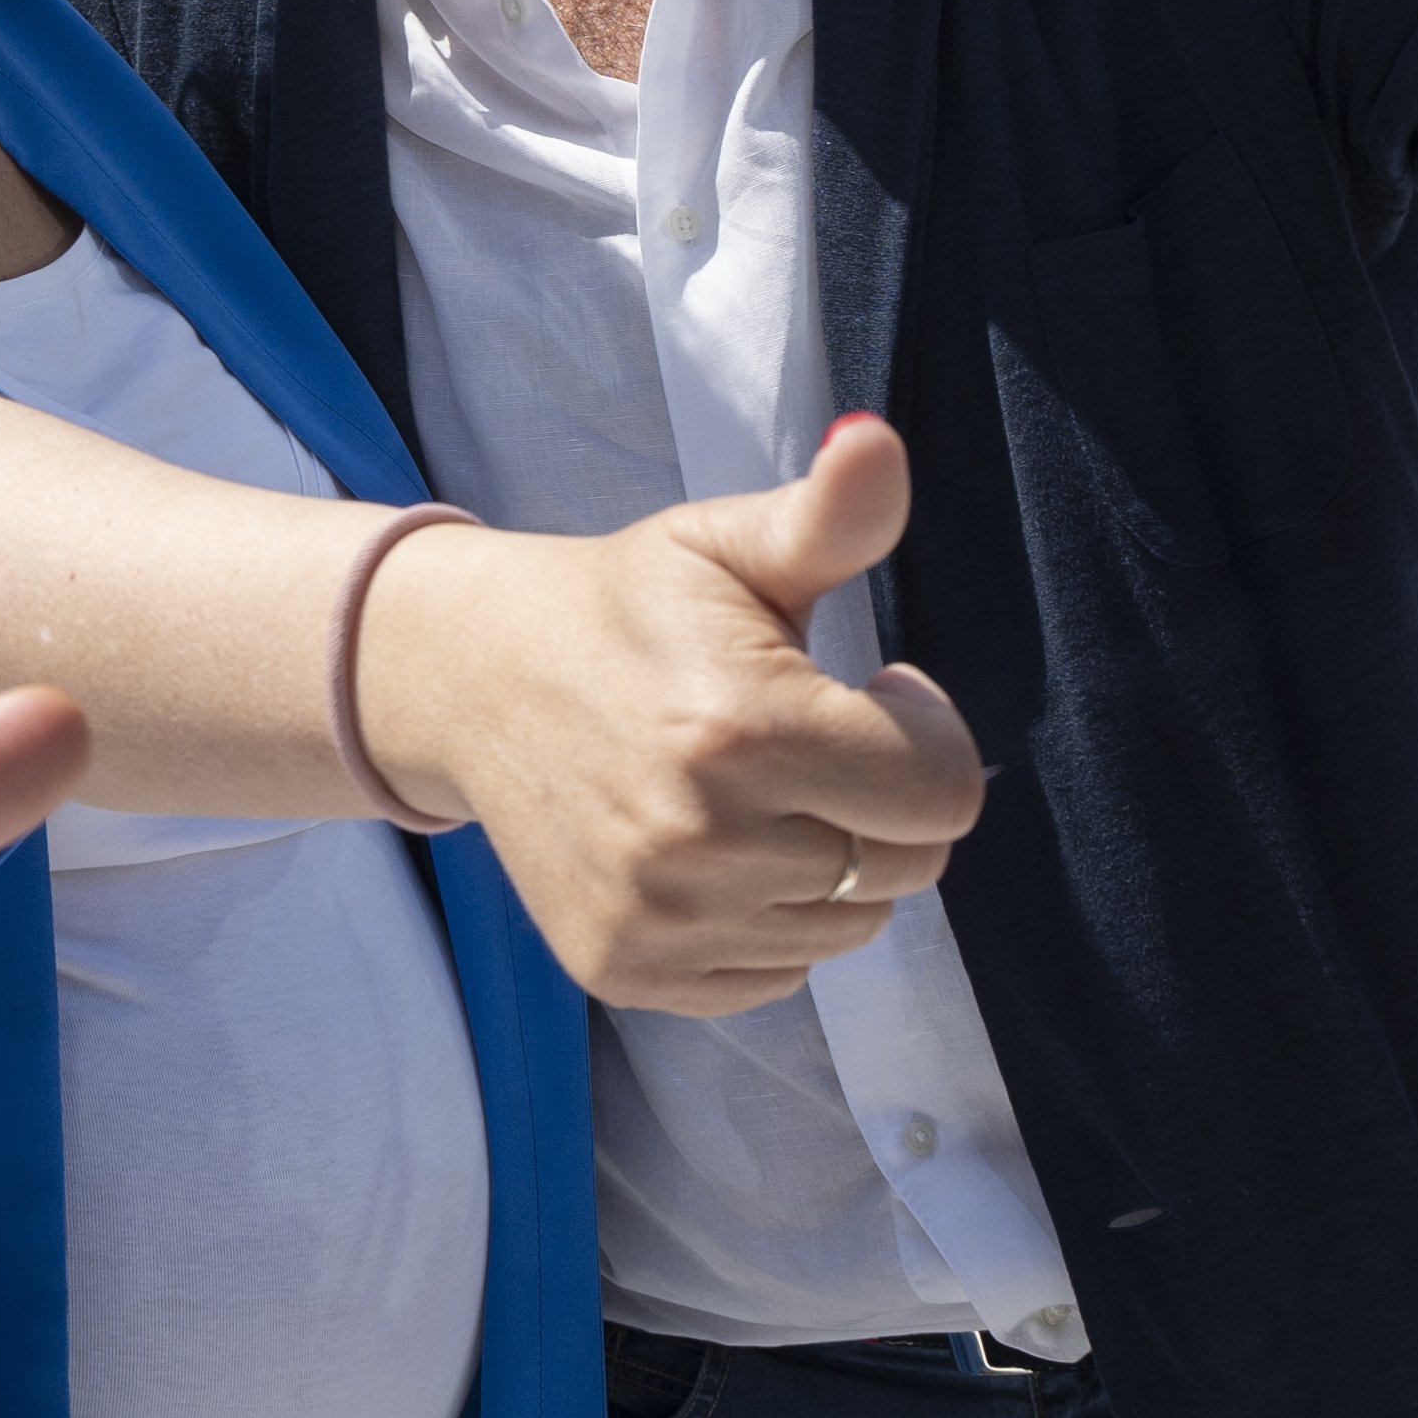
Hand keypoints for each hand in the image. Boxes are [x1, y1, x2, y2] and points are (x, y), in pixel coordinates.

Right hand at [358, 419, 988, 1019]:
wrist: (475, 679)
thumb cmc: (632, 608)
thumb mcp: (728, 544)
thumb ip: (830, 512)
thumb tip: (876, 441)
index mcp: (744, 729)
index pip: (941, 798)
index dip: (927, 736)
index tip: (871, 691)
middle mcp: (701, 842)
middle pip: (902, 871)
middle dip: (882, 804)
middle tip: (810, 743)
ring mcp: (660, 918)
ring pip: (844, 929)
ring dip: (829, 867)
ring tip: (756, 792)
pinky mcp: (627, 970)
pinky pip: (777, 975)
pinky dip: (770, 922)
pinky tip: (716, 848)